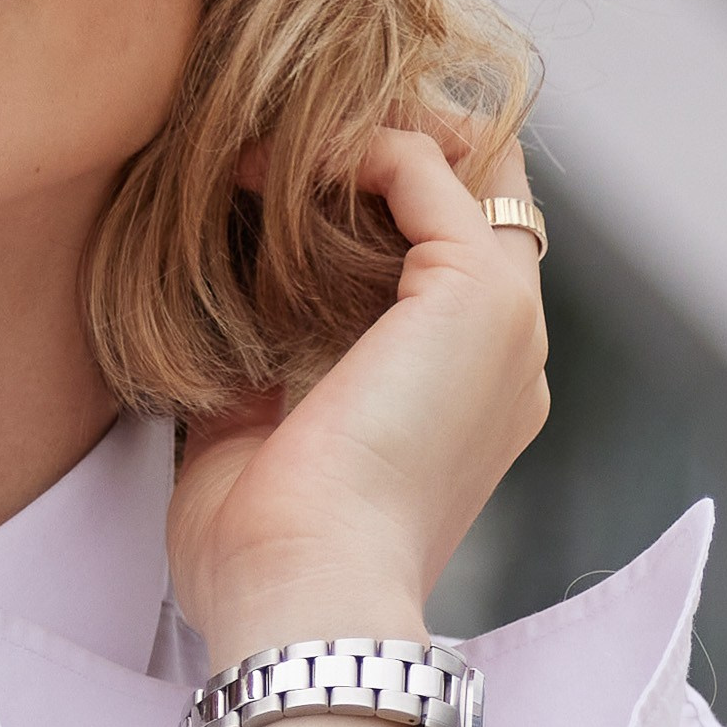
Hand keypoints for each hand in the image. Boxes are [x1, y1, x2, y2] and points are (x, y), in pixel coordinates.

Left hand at [166, 128, 548, 663]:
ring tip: (261, 148)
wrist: (299, 589)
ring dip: (362, 138)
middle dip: (388, 147)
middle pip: (480, 194)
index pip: (452, 260)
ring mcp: (507, 322)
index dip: (376, 203)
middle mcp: (506, 357)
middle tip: (277, 142)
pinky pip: (427, 169)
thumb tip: (218, 314)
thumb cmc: (265, 554)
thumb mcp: (259, 440)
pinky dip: (352, 146)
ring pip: (467, 165)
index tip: (269, 186)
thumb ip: (261, 371)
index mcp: (467, 401)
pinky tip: (271, 168)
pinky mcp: (480, 294)